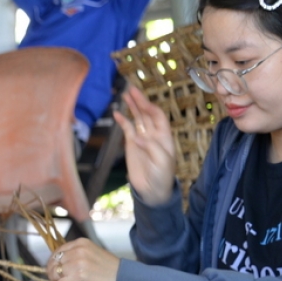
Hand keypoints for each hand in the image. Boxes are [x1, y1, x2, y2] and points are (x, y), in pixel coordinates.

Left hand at [47, 239, 119, 280]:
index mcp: (81, 243)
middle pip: (54, 262)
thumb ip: (76, 256)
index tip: (55, 271)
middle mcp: (78, 251)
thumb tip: (59, 265)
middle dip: (53, 273)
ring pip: (55, 273)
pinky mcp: (79, 277)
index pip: (57, 251)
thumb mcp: (92, 256)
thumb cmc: (110, 271)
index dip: (54, 263)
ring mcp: (78, 263)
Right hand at [112, 88, 175, 205]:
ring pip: (136, 118)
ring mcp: (141, 138)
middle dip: (140, 101)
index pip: (158, 116)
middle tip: (131, 89)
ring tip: (124, 95)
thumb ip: (152, 147)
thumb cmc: (162, 176)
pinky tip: (117, 113)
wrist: (153, 190)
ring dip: (132, 107)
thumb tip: (138, 137)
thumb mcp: (163, 161)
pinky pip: (127, 129)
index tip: (141, 101)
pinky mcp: (131, 144)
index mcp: (164, 136)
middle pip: (146, 113)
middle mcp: (153, 134)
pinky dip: (122, 120)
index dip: (150, 107)